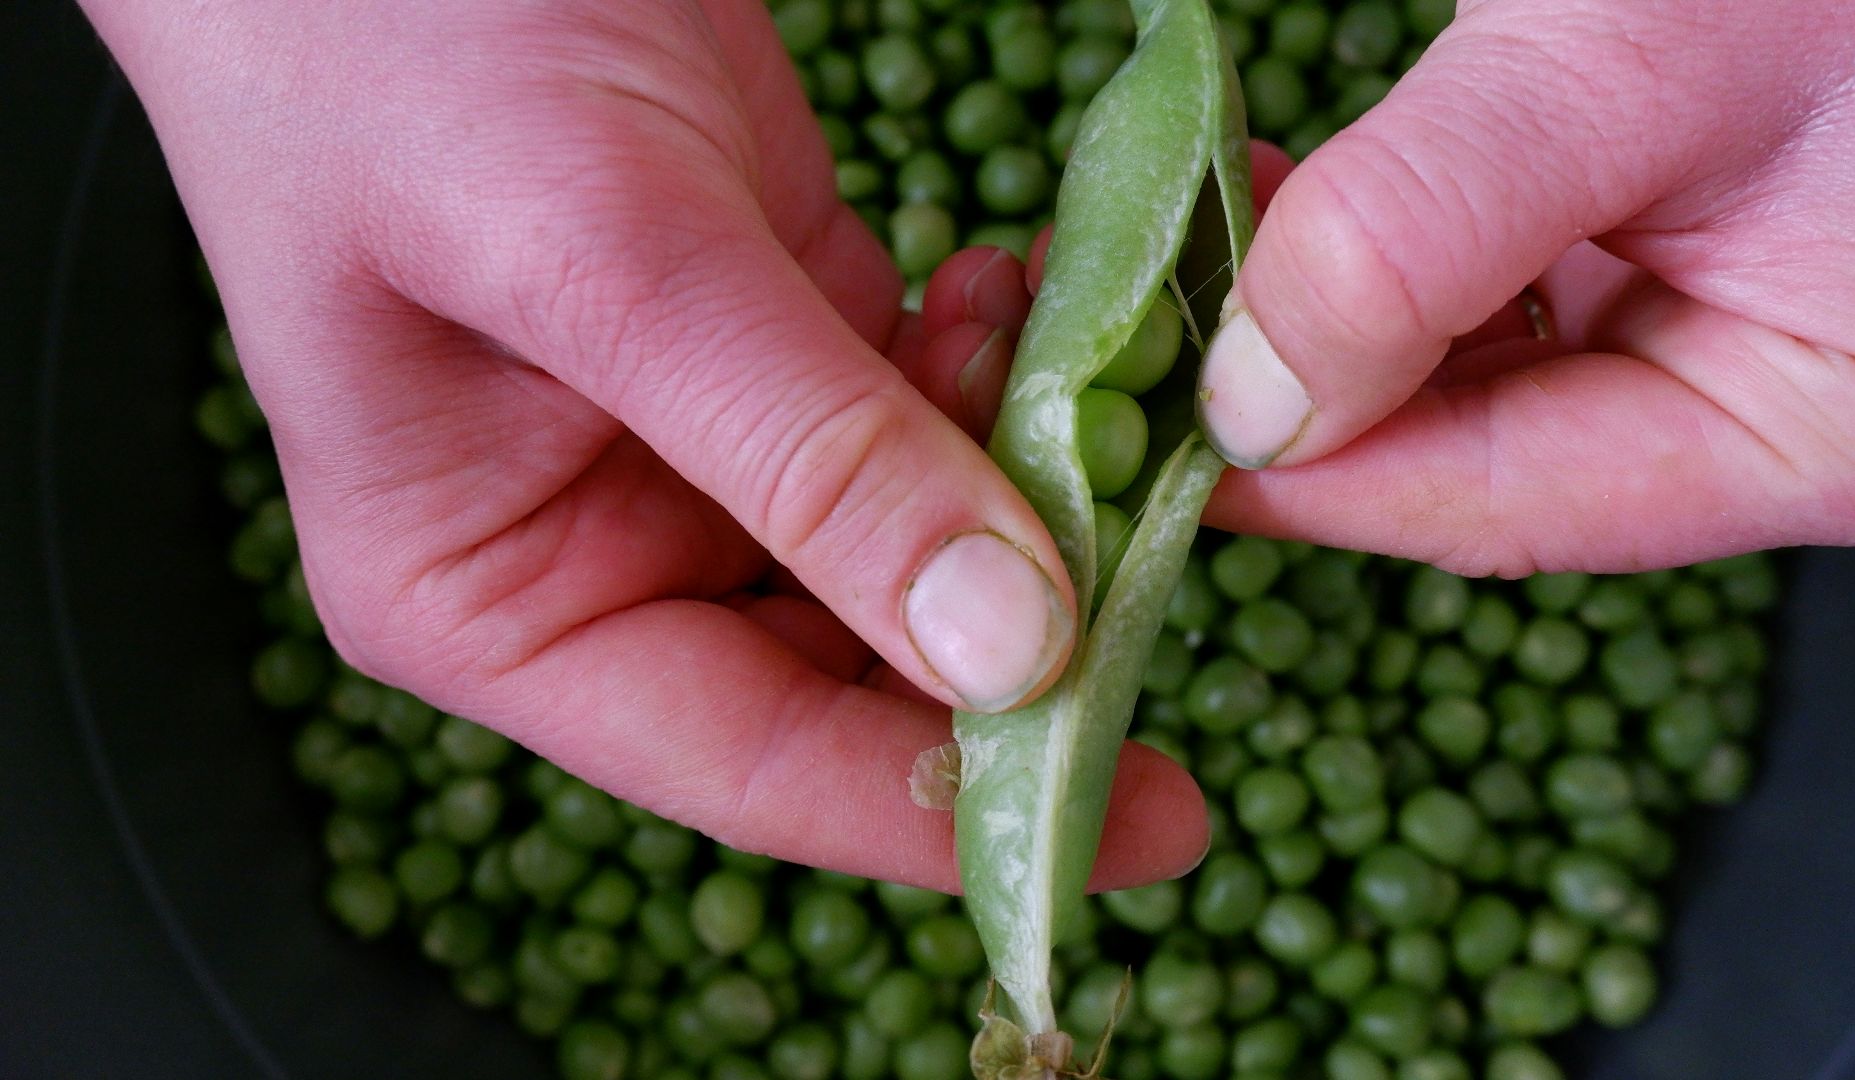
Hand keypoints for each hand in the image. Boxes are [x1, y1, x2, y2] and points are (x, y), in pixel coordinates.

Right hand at [82, 0, 1206, 889]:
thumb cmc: (397, 48)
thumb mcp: (606, 256)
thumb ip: (803, 455)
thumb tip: (1002, 650)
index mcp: (498, 598)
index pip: (747, 757)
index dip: (940, 808)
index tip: (1138, 827)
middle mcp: (602, 551)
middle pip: (851, 669)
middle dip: (1014, 631)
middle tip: (1167, 571)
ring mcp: (702, 450)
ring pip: (912, 544)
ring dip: (1020, 482)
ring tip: (1093, 388)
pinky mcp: (777, 344)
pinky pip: (924, 412)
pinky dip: (994, 372)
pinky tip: (1014, 295)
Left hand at [1194, 0, 1854, 573]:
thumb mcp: (1646, 66)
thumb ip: (1430, 232)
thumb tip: (1250, 396)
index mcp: (1817, 431)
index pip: (1506, 502)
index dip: (1312, 483)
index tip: (1151, 445)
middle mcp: (1769, 404)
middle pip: (1481, 446)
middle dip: (1310, 389)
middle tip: (1151, 326)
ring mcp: (1729, 321)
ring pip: (1480, 368)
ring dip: (1338, 314)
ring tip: (1210, 240)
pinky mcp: (1680, 245)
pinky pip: (1507, 286)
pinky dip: (1395, 250)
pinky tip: (1300, 200)